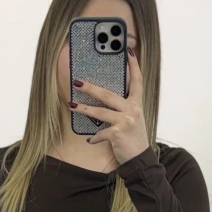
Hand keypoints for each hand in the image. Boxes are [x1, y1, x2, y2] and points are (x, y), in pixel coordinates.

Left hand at [70, 47, 148, 165]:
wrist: (140, 159)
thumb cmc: (133, 138)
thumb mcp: (133, 119)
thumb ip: (123, 108)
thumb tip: (103, 97)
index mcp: (136, 104)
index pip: (137, 81)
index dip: (134, 66)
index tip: (128, 52)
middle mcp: (132, 110)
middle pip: (108, 94)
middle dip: (90, 88)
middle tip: (77, 82)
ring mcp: (125, 122)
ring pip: (100, 112)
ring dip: (83, 109)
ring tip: (71, 105)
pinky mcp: (117, 134)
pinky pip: (100, 133)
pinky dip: (94, 137)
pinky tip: (90, 140)